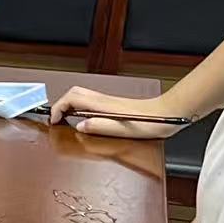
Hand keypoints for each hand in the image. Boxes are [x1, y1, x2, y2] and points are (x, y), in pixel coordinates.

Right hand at [50, 86, 186, 138]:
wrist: (169, 114)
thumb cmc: (151, 122)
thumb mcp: (123, 129)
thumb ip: (99, 127)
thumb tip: (80, 127)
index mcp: (102, 105)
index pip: (71, 98)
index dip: (58, 108)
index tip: (54, 120)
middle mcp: (104, 100)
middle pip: (73, 93)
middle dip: (61, 104)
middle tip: (57, 118)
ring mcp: (109, 101)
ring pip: (81, 96)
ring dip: (69, 105)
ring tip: (67, 119)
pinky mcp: (114, 105)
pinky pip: (90, 101)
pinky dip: (80, 108)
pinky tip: (86, 119)